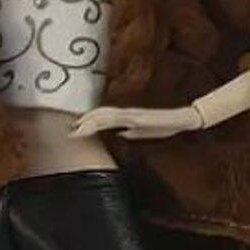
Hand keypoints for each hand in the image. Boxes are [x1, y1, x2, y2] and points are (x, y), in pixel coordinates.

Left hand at [70, 105, 203, 140]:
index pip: (104, 119)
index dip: (90, 123)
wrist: (181, 120)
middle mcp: (126, 114)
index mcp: (127, 118)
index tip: (76, 130)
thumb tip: (120, 134)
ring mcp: (130, 115)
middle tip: (69, 131)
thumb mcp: (145, 132)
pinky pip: (115, 118)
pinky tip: (95, 125)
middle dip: (84, 123)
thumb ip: (132, 132)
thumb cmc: (166, 126)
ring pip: (104, 116)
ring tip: (75, 129)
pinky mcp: (135, 118)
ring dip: (89, 123)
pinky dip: (103, 121)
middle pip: (100, 116)